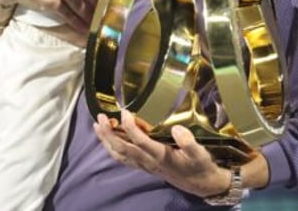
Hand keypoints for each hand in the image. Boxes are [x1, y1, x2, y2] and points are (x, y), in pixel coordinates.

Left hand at [93, 110, 232, 197]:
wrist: (201, 184)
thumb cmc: (200, 166)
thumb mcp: (201, 155)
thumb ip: (189, 143)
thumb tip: (177, 128)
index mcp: (162, 156)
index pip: (141, 142)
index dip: (131, 127)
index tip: (125, 112)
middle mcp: (149, 161)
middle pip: (123, 149)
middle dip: (109, 134)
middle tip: (100, 118)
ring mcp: (145, 165)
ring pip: (120, 155)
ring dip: (106, 141)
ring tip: (97, 126)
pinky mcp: (144, 165)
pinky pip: (123, 158)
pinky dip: (112, 147)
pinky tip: (108, 138)